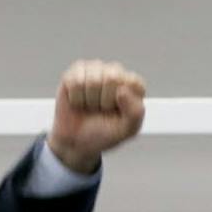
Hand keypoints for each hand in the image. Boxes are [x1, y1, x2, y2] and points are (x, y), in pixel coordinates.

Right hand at [48, 59, 146, 173]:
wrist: (77, 142)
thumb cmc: (104, 133)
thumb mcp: (127, 130)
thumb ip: (135, 112)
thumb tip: (122, 90)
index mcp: (133, 84)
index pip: (133, 82)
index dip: (124, 103)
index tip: (118, 113)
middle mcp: (116, 72)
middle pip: (111, 78)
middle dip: (104, 101)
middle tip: (101, 110)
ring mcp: (95, 69)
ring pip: (92, 80)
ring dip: (89, 100)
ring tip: (90, 106)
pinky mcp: (76, 71)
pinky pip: (76, 81)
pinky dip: (76, 98)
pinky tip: (78, 101)